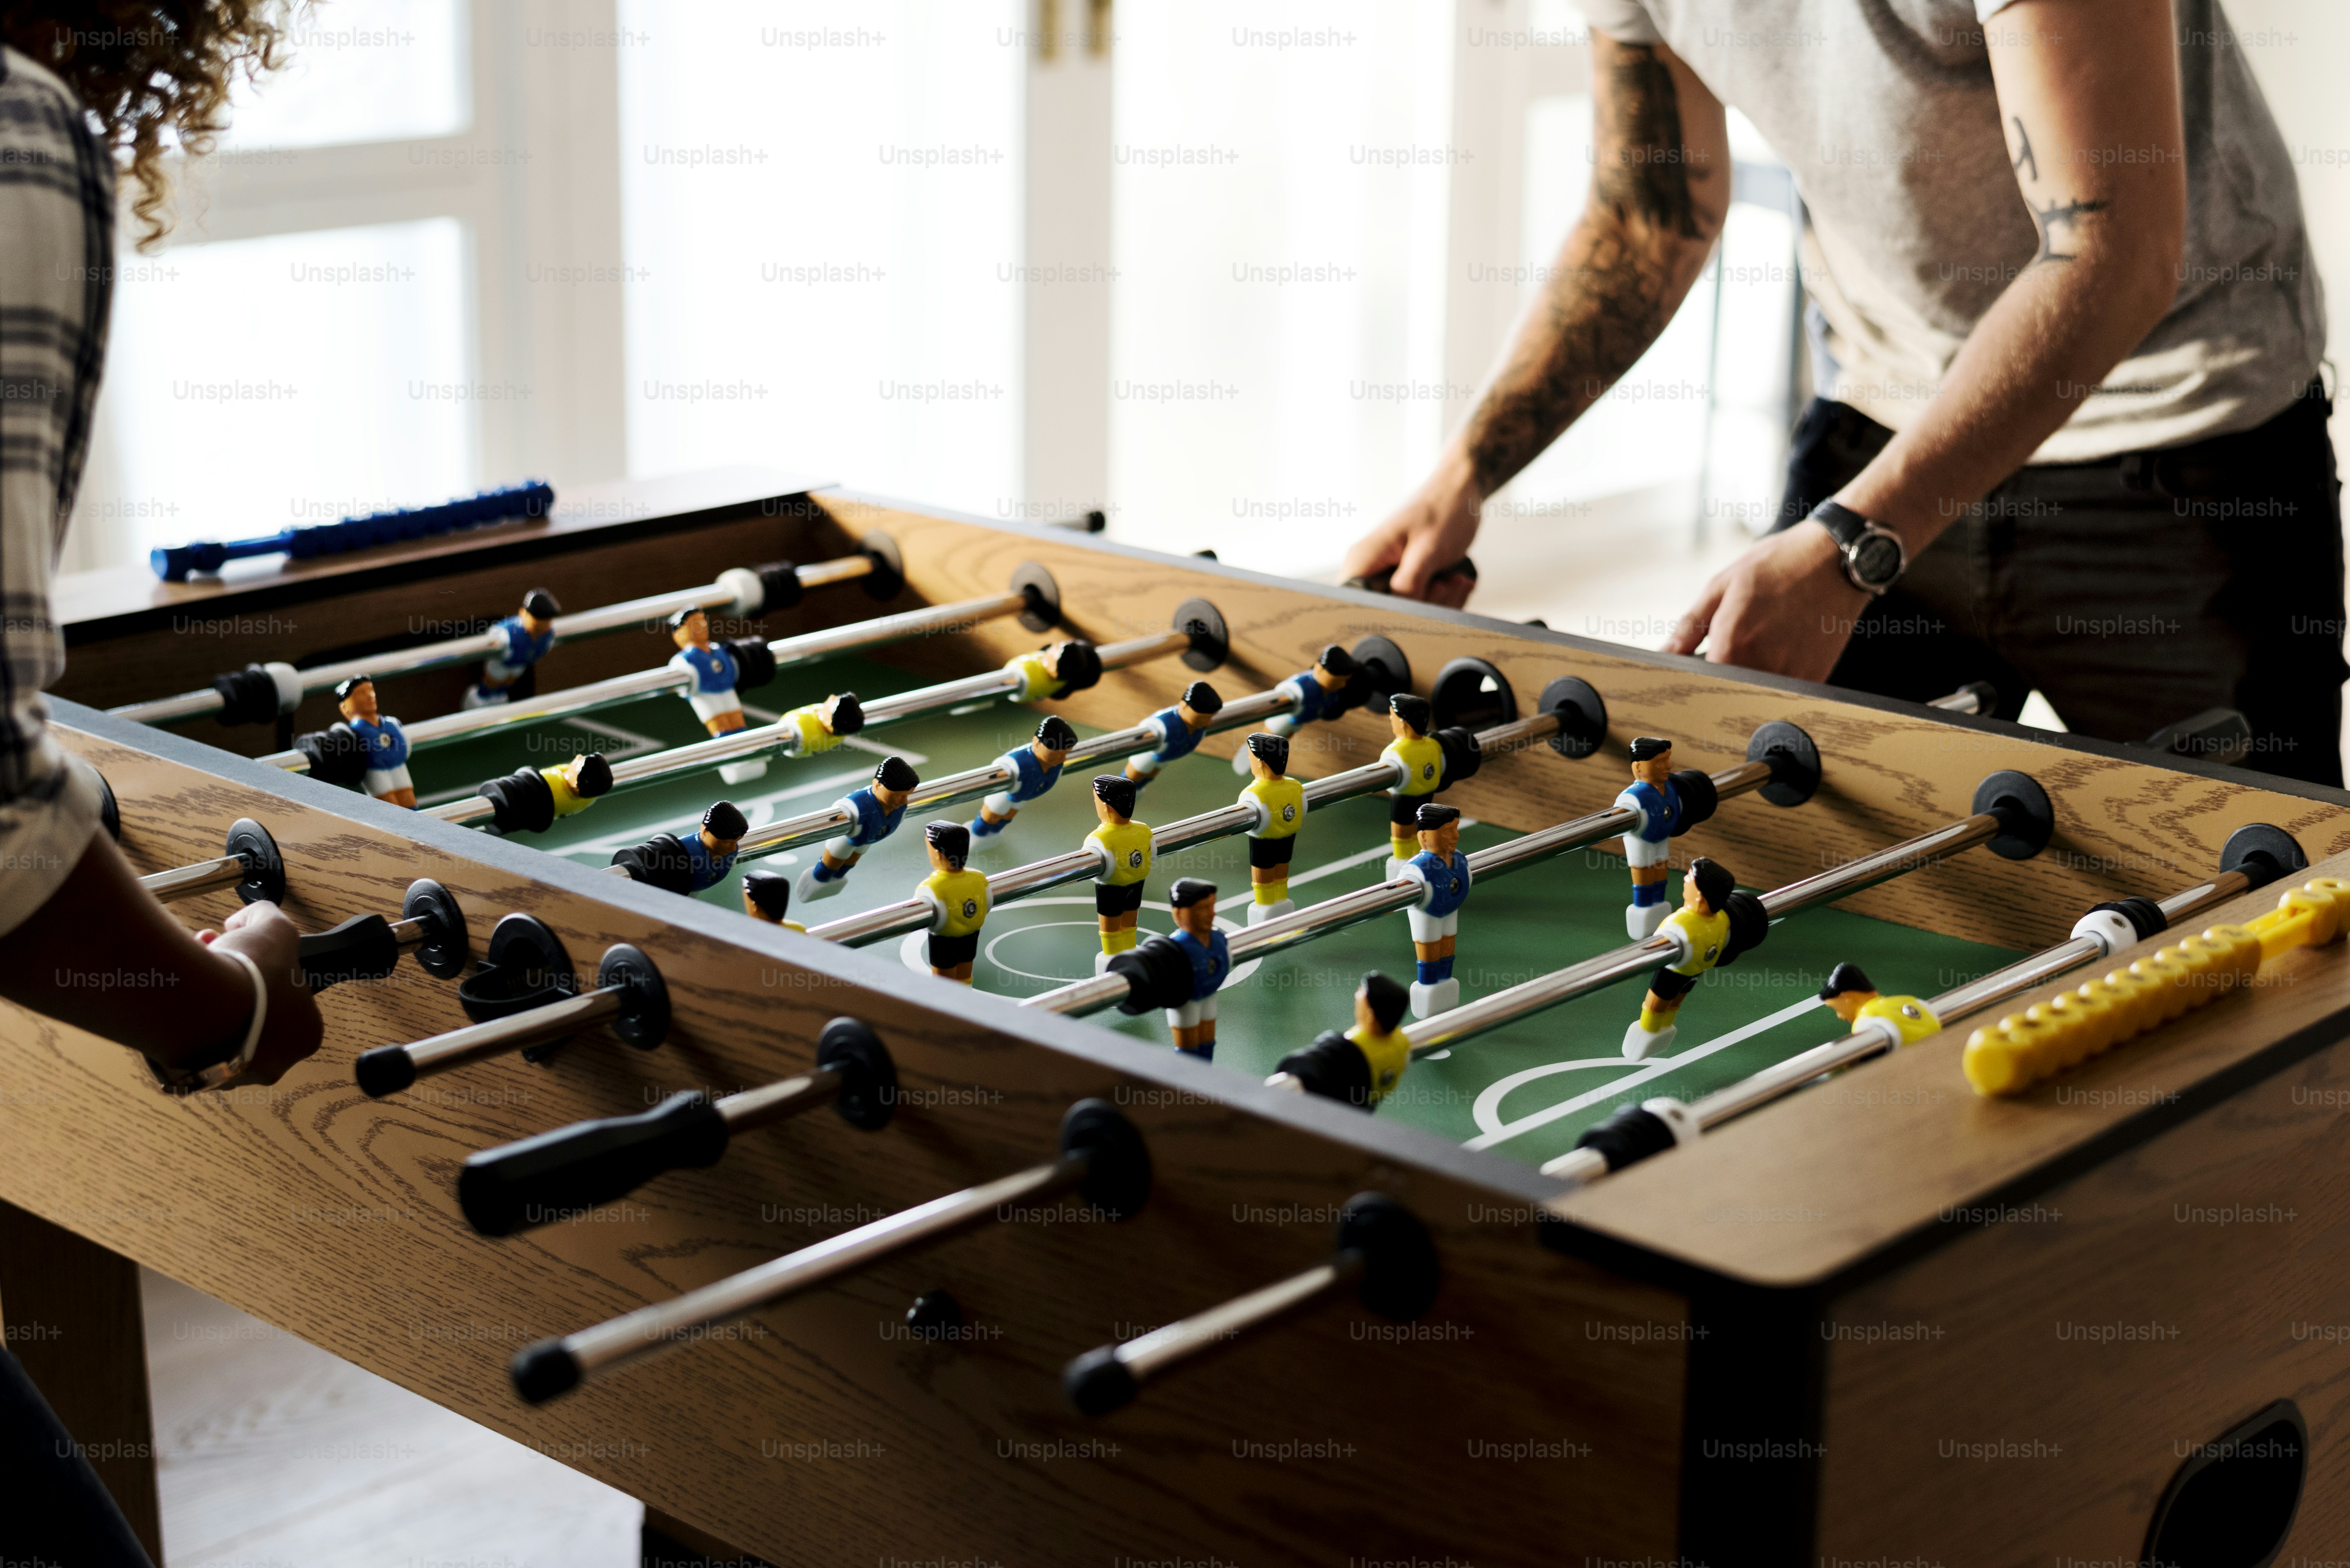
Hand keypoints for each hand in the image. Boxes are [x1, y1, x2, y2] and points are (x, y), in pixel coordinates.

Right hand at [197, 902, 324, 1085]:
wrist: (197, 1006)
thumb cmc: (248, 976)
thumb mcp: (276, 928)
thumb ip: (268, 916)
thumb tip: (248, 918)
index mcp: (305, 1035)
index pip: (287, 998)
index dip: (265, 968)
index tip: (244, 954)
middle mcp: (274, 1062)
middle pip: (252, 1011)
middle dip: (234, 977)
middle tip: (213, 953)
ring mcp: (234, 1074)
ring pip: (220, 1026)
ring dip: (208, 993)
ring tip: (192, 966)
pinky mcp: (194, 1077)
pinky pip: (191, 1040)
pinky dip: (183, 1016)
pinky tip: (178, 993)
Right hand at [1342, 448, 1481, 607]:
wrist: (1460, 492)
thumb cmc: (1443, 509)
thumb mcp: (1428, 549)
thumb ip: (1409, 584)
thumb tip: (1399, 613)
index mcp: (1364, 559)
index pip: (1354, 604)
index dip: (1383, 614)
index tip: (1414, 603)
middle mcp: (1371, 570)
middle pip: (1386, 614)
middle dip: (1423, 607)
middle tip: (1443, 583)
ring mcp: (1388, 577)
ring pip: (1409, 613)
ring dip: (1440, 602)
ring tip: (1454, 578)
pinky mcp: (1406, 582)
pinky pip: (1423, 606)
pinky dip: (1446, 599)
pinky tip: (1457, 580)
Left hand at [1662, 521, 1867, 682]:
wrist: (1837, 559)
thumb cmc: (1778, 564)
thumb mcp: (1721, 586)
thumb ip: (1689, 626)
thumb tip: (1666, 654)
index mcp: (1732, 645)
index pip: (1699, 683)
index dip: (1693, 679)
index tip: (1693, 670)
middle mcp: (1761, 667)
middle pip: (1727, 692)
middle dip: (1719, 678)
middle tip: (1727, 650)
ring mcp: (1790, 677)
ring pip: (1755, 694)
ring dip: (1748, 678)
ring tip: (1760, 641)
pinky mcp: (1814, 679)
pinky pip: (1783, 691)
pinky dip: (1774, 678)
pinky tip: (1780, 647)